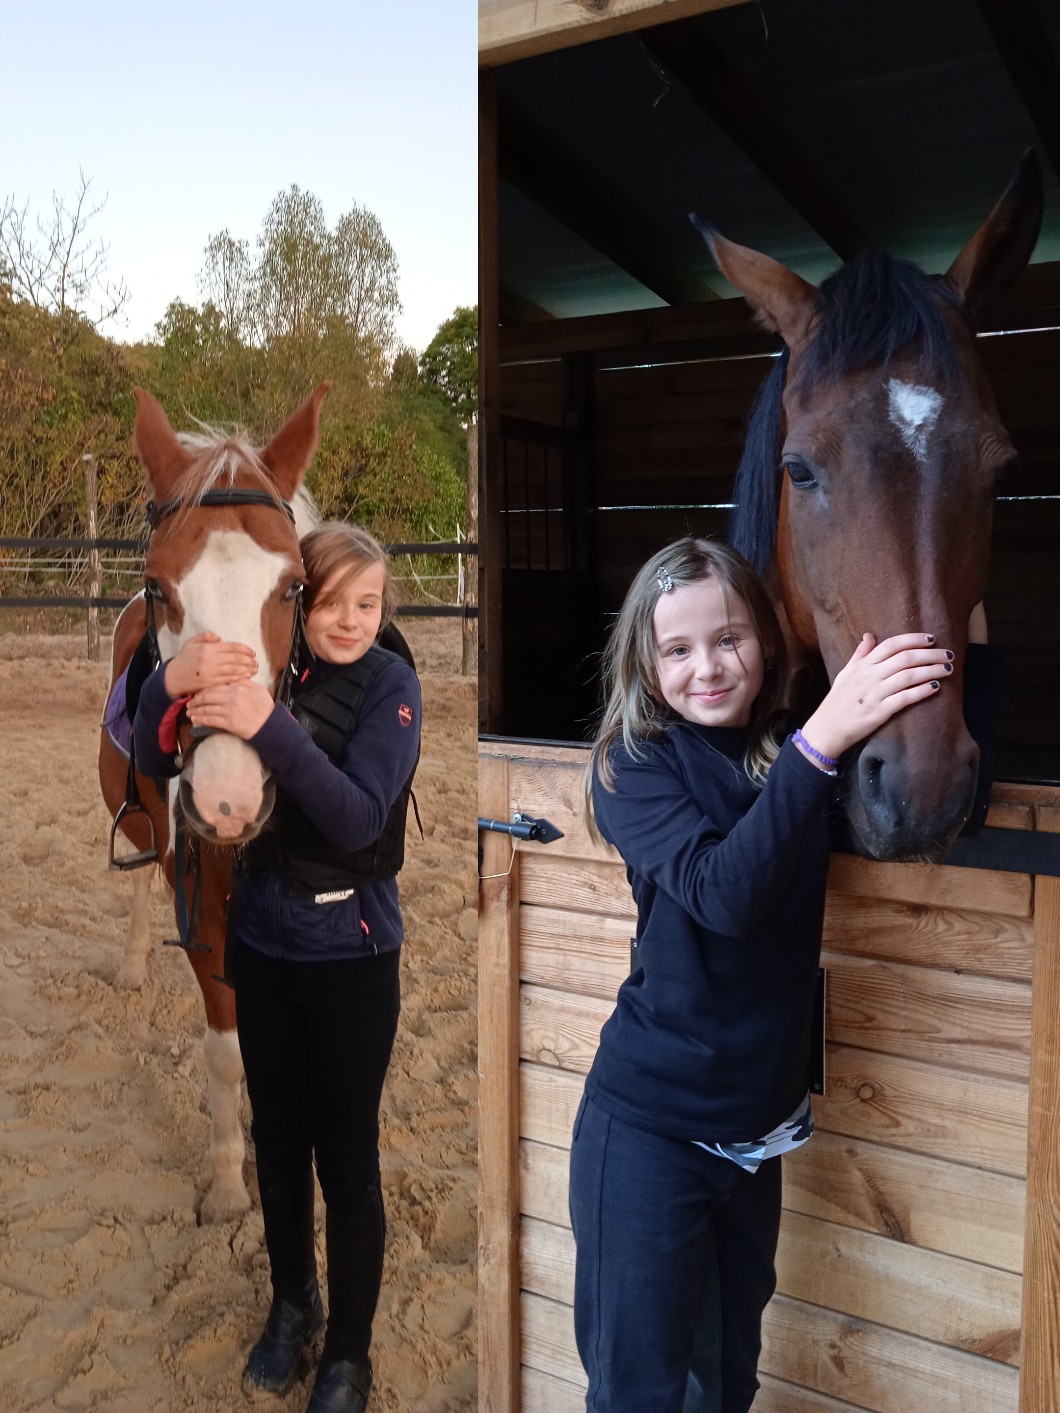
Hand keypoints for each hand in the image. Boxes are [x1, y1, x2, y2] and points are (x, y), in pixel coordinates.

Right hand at [163, 632, 257, 697]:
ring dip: (246, 670)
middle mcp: (210, 660)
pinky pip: (227, 680)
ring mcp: (210, 672)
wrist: (173, 676)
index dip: (245, 649)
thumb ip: (205, 637)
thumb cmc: (185, 659)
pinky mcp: (209, 683)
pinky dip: (238, 678)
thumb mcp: (192, 643)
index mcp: (207, 648)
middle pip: (235, 659)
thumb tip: (219, 637)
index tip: (252, 652)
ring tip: (254, 669)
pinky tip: (245, 677)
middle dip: (248, 660)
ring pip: (233, 670)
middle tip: (256, 662)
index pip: (231, 647)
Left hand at [185, 681, 274, 738]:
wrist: (270, 725)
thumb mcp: (257, 689)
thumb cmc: (265, 707)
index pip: (215, 686)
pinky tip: (195, 719)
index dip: (204, 689)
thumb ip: (244, 682)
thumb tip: (234, 676)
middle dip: (196, 700)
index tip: (198, 693)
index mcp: (238, 687)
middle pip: (208, 696)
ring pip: (207, 708)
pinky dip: (201, 719)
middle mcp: (232, 697)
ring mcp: (229, 710)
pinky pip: (210, 720)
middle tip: (190, 702)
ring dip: (196, 710)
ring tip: (189, 712)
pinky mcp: (229, 722)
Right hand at [799, 633, 953, 762]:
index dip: (913, 639)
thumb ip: (859, 654)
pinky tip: (936, 687)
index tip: (931, 639)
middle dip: (930, 654)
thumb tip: (869, 635)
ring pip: (908, 676)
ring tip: (947, 669)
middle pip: (905, 658)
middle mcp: (869, 676)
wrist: (827, 729)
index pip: (891, 645)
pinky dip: (922, 691)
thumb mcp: (845, 673)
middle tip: (948, 654)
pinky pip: (905, 698)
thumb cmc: (837, 701)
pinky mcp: (879, 712)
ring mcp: (874, 694)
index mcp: (862, 665)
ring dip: (931, 670)